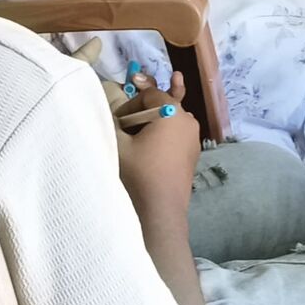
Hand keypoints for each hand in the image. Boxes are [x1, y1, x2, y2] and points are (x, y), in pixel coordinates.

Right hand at [113, 73, 202, 207]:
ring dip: (154, 124)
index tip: (117, 120)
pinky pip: (177, 136)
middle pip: (163, 105)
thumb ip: (113, 123)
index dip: (131, 104)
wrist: (161, 209)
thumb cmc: (140, 172)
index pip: (150, 95)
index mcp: (172, 112)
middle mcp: (188, 120)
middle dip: (143, 113)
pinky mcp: (193, 154)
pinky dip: (164, 136)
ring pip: (171, 121)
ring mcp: (194, 138)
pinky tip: (151, 149)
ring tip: (138, 136)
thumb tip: (111, 115)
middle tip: (126, 126)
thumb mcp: (119, 144)